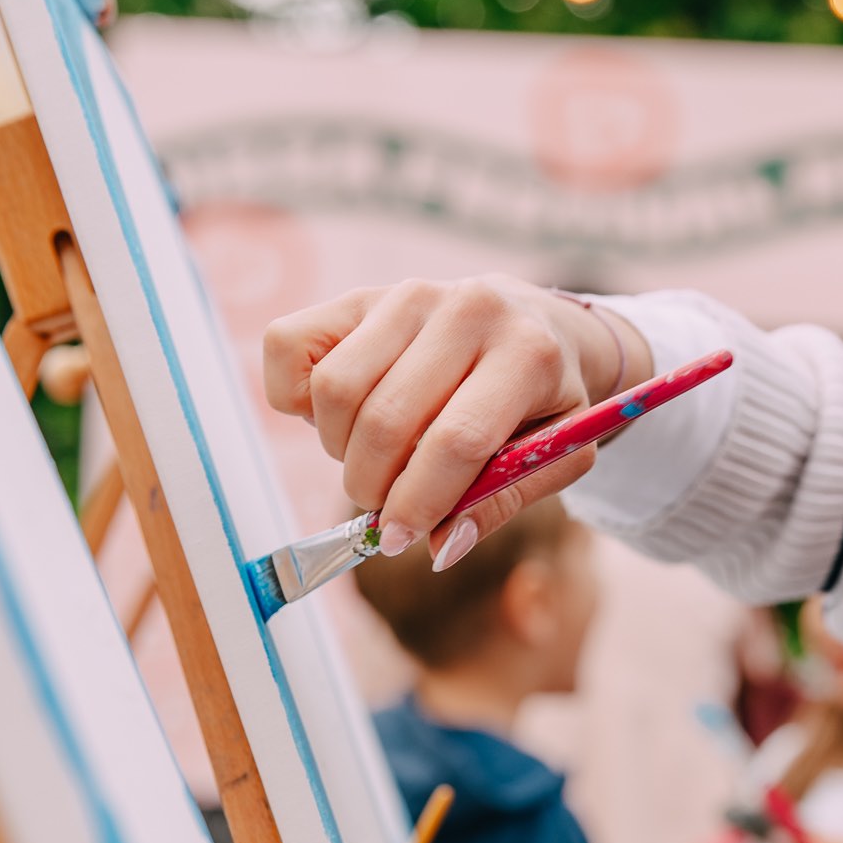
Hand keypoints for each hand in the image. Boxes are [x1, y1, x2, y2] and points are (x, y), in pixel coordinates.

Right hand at [262, 275, 647, 558]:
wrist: (531, 324)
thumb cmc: (539, 401)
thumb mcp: (553, 457)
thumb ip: (499, 504)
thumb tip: (439, 547)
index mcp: (527, 354)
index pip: (457, 439)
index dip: (418, 501)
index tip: (398, 539)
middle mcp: (467, 310)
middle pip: (385, 420)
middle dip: (373, 485)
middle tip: (386, 501)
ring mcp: (407, 296)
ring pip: (334, 389)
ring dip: (340, 446)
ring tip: (374, 454)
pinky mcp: (359, 295)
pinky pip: (289, 347)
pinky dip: (295, 398)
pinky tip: (339, 415)